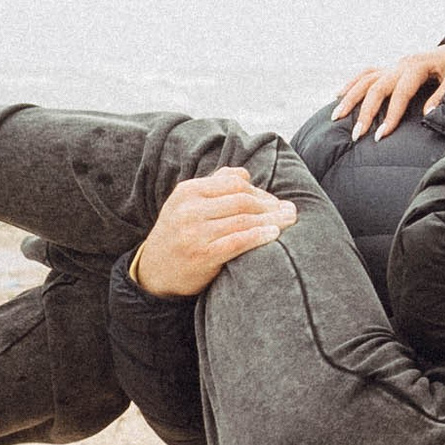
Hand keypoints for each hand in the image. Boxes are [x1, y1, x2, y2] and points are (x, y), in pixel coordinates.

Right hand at [132, 167, 298, 297]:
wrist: (154, 271)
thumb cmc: (178, 234)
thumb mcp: (187, 204)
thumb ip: (214, 185)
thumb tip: (245, 173)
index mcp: (188, 191)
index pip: (234, 183)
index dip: (259, 190)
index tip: (274, 200)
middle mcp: (190, 209)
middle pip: (242, 200)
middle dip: (271, 205)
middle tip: (290, 211)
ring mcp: (195, 232)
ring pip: (244, 220)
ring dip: (272, 219)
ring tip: (290, 220)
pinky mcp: (203, 254)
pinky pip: (239, 241)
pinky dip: (260, 236)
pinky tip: (274, 234)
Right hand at [332, 47, 444, 140]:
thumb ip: (442, 96)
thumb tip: (426, 115)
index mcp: (416, 66)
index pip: (400, 94)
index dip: (390, 116)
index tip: (380, 136)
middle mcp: (400, 64)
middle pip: (376, 88)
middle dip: (365, 112)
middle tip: (356, 134)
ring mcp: (393, 65)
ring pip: (365, 80)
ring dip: (350, 98)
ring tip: (336, 116)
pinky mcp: (390, 67)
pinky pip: (366, 73)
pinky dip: (351, 83)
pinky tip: (338, 95)